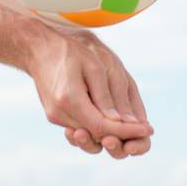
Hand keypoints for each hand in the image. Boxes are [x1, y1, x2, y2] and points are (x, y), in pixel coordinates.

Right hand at [24, 18, 152, 159]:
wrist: (37, 49)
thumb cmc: (68, 52)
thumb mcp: (92, 67)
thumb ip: (105, 96)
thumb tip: (121, 122)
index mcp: (69, 100)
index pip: (103, 127)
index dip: (128, 131)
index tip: (148, 129)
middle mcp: (60, 113)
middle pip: (96, 136)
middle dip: (122, 136)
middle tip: (142, 131)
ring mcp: (56, 117)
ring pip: (89, 135)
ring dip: (110, 134)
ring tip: (131, 128)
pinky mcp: (55, 116)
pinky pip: (81, 127)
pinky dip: (97, 127)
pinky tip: (112, 121)